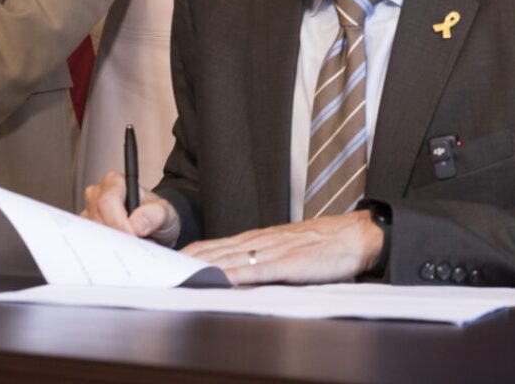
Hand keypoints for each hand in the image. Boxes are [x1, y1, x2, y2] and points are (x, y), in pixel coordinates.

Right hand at [81, 170, 180, 245]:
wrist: (156, 229)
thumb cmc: (156, 214)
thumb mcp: (165, 212)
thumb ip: (155, 214)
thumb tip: (136, 224)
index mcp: (115, 182)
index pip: (107, 201)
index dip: (118, 221)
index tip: (131, 235)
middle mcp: (98, 194)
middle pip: (97, 218)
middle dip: (115, 234)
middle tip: (133, 243)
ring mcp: (90, 213)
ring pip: (92, 232)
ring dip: (111, 242)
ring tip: (130, 243)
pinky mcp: (87, 231)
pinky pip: (90, 243)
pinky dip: (105, 249)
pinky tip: (120, 248)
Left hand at [182, 211, 381, 285]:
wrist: (354, 236)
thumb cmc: (322, 246)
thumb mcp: (285, 248)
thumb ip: (260, 258)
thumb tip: (233, 274)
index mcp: (258, 238)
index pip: (214, 245)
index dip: (189, 254)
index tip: (166, 263)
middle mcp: (261, 241)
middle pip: (214, 250)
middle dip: (186, 261)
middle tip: (160, 270)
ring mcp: (274, 250)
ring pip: (229, 258)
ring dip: (202, 266)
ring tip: (177, 275)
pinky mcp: (289, 263)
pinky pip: (257, 269)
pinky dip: (236, 274)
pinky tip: (220, 279)